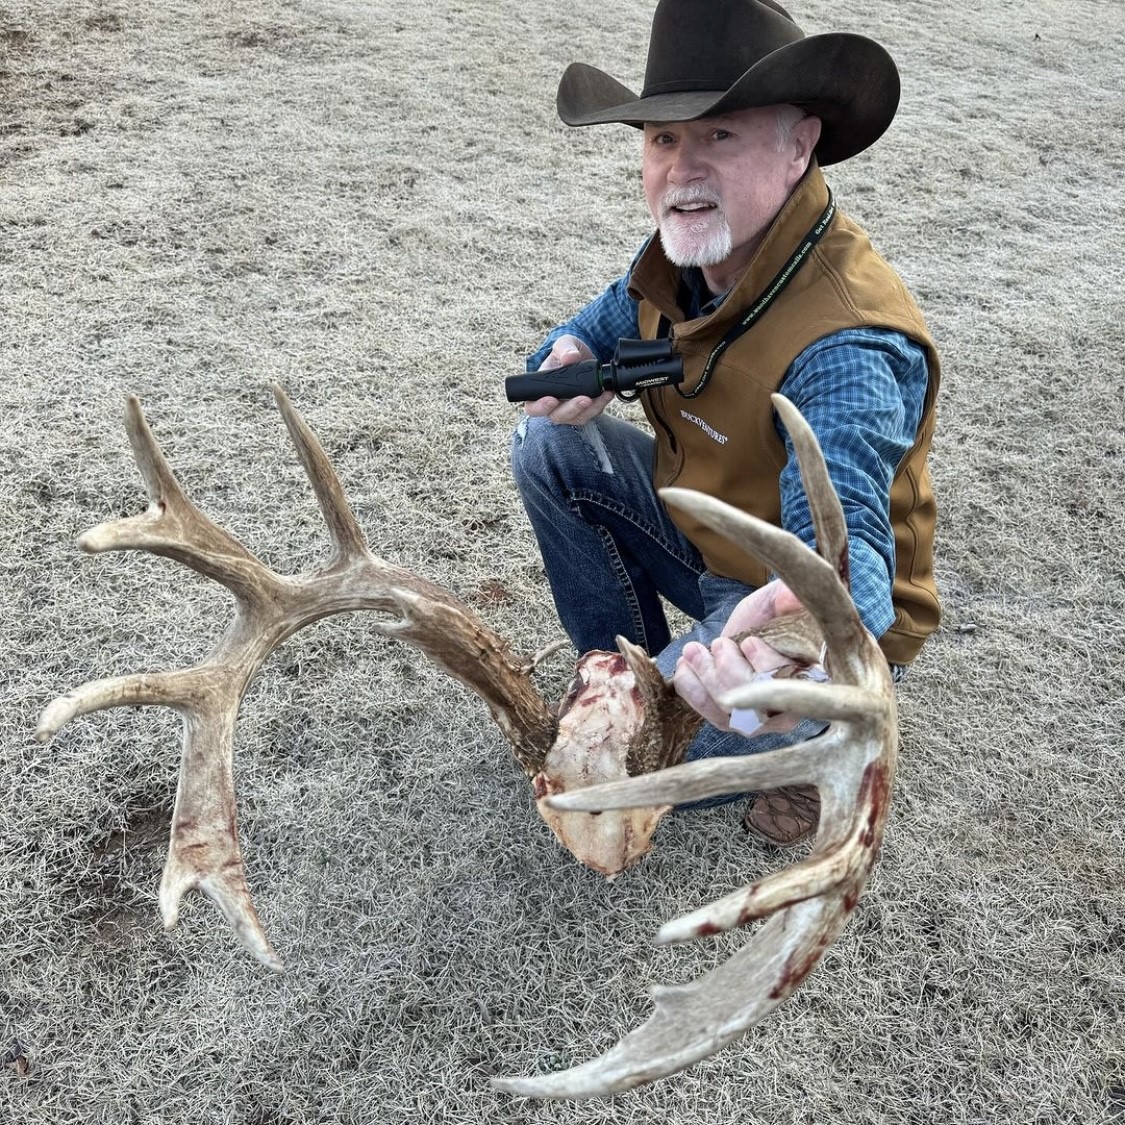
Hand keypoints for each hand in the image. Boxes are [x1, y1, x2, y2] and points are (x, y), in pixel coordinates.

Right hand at [522, 334, 613, 424]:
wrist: (584, 355)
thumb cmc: (567, 351)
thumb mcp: (564, 343)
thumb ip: (564, 348)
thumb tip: (570, 357)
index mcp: (541, 390)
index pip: (532, 406)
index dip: (539, 407)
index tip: (551, 400)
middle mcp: (554, 403)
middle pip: (557, 416)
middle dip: (571, 409)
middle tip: (583, 399)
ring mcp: (569, 409)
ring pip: (576, 418)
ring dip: (589, 409)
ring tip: (601, 395)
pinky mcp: (585, 409)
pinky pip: (592, 413)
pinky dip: (601, 405)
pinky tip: (607, 394)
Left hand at [673, 581, 805, 733]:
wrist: (743, 631)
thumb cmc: (768, 616)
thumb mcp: (777, 600)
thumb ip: (787, 596)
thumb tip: (790, 595)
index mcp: (815, 678)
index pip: (794, 686)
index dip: (767, 667)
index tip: (750, 642)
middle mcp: (792, 708)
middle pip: (759, 703)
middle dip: (730, 670)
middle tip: (719, 644)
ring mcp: (761, 721)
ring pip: (731, 711)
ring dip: (707, 677)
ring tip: (694, 650)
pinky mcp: (734, 723)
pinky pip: (711, 716)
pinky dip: (693, 690)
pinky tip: (684, 667)